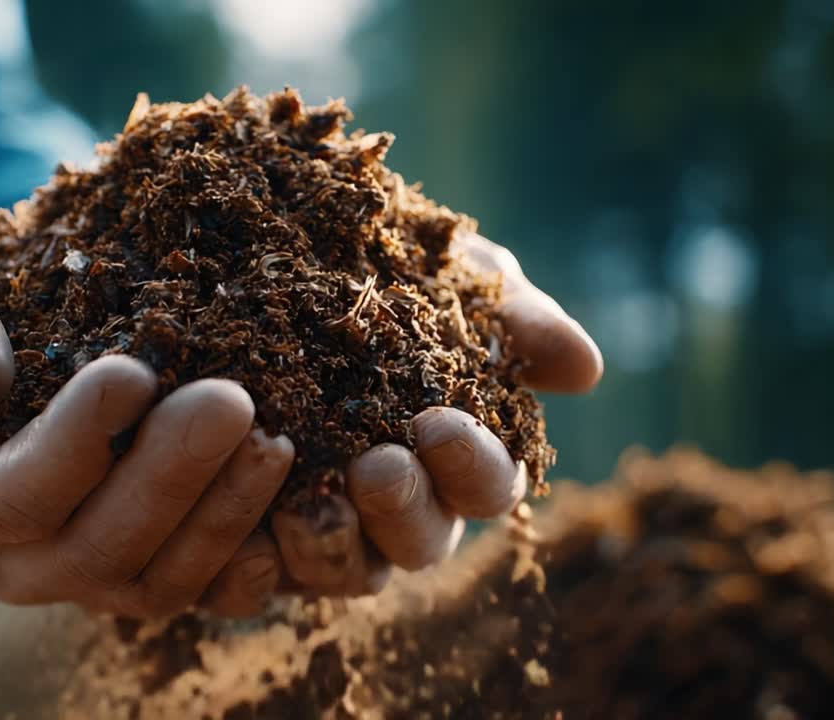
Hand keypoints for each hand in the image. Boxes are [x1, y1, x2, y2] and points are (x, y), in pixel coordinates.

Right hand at [0, 220, 293, 617]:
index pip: (15, 492)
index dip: (75, 442)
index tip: (132, 372)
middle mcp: (10, 559)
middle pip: (97, 549)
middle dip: (169, 478)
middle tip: (233, 401)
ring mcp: (82, 571)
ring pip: (159, 578)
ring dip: (222, 515)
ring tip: (276, 438)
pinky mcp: (143, 563)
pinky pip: (204, 582)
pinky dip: (249, 542)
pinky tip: (295, 476)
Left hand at [270, 232, 602, 597]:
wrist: (275, 257)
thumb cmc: (386, 272)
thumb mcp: (451, 276)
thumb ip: (516, 319)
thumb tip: (585, 368)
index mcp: (461, 455)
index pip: (489, 484)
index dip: (474, 464)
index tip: (440, 424)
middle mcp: (405, 504)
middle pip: (425, 540)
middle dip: (406, 508)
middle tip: (377, 466)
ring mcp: (335, 526)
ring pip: (351, 569)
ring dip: (337, 542)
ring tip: (311, 499)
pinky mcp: (263, 537)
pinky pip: (268, 574)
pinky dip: (264, 556)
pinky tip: (248, 519)